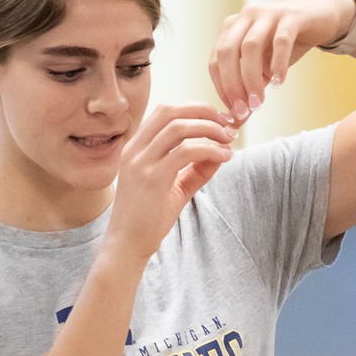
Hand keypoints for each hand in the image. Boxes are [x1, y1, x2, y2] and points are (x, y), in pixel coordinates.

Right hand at [100, 103, 236, 266]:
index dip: (194, 109)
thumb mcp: (174, 187)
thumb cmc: (147, 219)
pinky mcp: (152, 178)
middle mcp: (135, 150)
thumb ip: (196, 169)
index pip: (165, 112)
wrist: (127, 245)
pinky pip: (186, 152)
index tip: (217, 120)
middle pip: (170, 111)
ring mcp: (141, 163)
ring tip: (228, 140)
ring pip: (179, 127)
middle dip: (203, 111)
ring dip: (209, 129)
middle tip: (226, 124)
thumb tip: (223, 151)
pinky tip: (223, 158)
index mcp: (135, 148)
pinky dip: (209, 149)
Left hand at [207, 0, 355, 120]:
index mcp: (231, 28)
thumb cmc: (286, 45)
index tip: (234, 112)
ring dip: (251, 78)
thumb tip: (236, 121)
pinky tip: (279, 82)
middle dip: (232, 85)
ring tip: (259, 102)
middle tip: (245, 111)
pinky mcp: (291, 15)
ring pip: (250, 47)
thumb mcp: (264, 70)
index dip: (221, 89)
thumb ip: (249, 91)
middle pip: (227, 53)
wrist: (321, 18)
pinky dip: (277, 64)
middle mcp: (245, 17)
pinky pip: (280, 40)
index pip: (215, 62)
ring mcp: (267, 13)